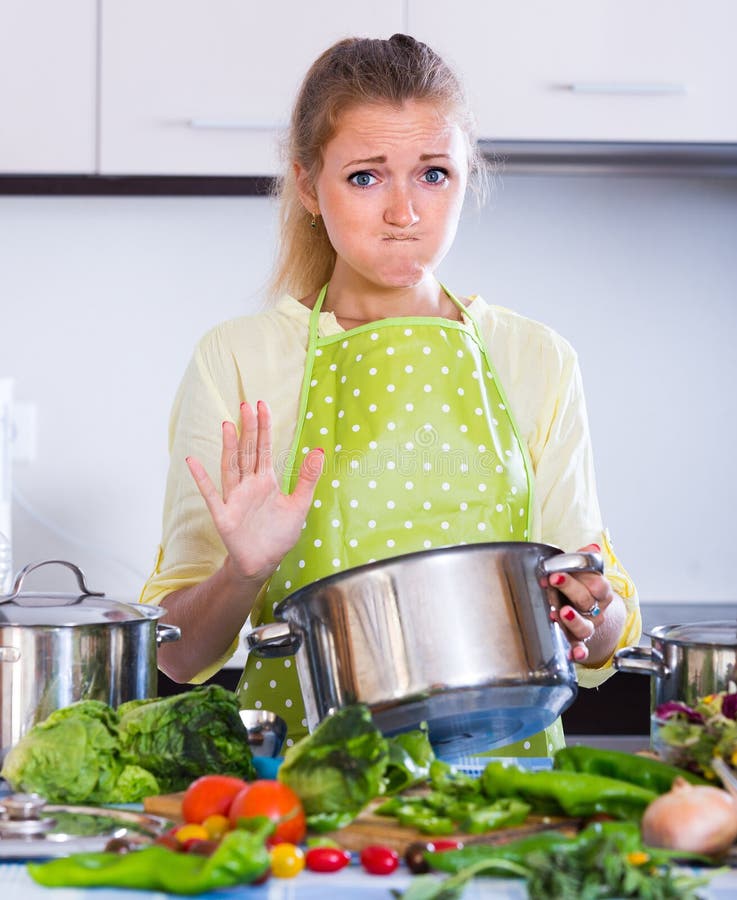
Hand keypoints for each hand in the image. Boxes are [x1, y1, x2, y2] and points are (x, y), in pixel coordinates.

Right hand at [185, 400, 323, 583]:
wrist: (264, 563)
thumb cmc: (279, 534)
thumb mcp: (299, 505)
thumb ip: (307, 478)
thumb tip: (319, 449)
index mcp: (266, 481)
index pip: (264, 449)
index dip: (264, 428)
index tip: (262, 405)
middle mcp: (248, 485)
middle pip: (247, 452)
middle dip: (248, 429)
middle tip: (246, 404)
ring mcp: (234, 498)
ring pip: (231, 467)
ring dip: (229, 447)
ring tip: (227, 425)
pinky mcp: (223, 515)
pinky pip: (210, 494)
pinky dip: (201, 478)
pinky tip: (193, 461)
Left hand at [547, 543, 615, 663]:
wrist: (585, 610)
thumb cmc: (579, 586)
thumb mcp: (581, 571)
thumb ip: (584, 559)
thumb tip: (592, 546)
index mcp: (600, 591)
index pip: (597, 583)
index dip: (580, 577)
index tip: (556, 571)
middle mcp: (596, 610)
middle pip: (587, 600)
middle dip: (570, 589)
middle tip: (553, 580)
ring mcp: (588, 626)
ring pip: (585, 626)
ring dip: (573, 620)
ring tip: (561, 612)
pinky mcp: (578, 640)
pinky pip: (581, 648)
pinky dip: (579, 652)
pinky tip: (574, 655)